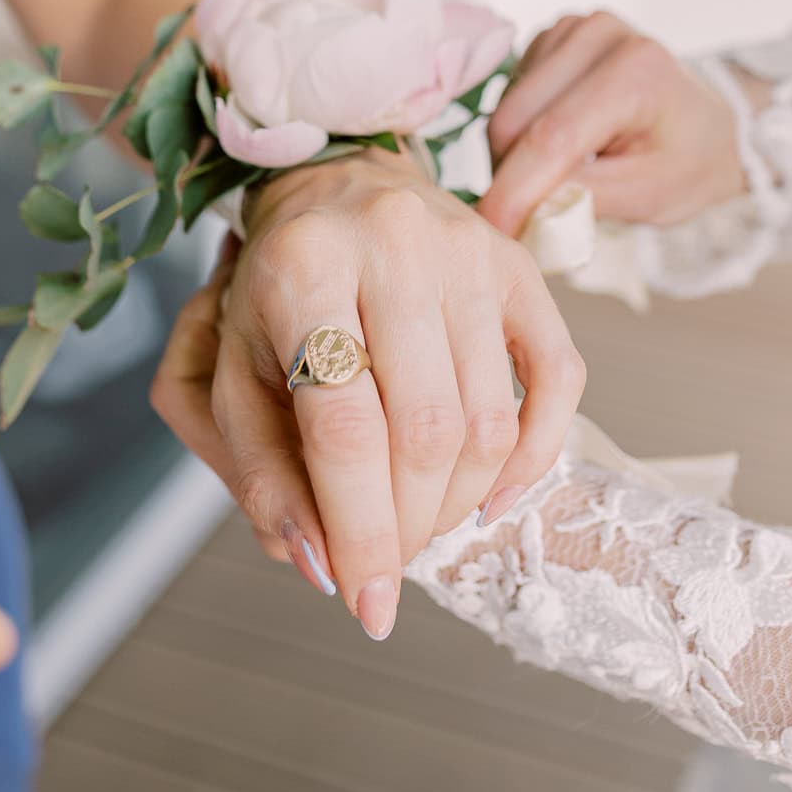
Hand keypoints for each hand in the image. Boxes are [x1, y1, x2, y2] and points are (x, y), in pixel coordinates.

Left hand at [151, 148, 585, 638]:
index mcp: (304, 269)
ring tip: (421, 519)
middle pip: (424, 432)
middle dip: (408, 525)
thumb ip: (263, 473)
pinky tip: (491, 493)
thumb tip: (318, 567)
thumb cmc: (277, 288)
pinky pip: (558, 378)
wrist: (335, 184)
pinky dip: (533, 455)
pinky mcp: (520, 264)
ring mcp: (468, 252)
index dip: (359, 532)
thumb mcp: (232, 370)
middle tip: (387, 560)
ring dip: (459, 503)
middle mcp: (394, 248)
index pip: (344, 428)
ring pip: (489, 419)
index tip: (364, 606)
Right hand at [480, 12, 759, 237]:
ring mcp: (575, 27)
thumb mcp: (646, 197)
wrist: (709, 122)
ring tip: (560, 174)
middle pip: (515, 119)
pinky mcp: (555, 34)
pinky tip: (560, 139)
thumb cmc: (687, 163)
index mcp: (638, 73)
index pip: (553, 137)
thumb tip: (517, 207)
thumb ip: (579, 201)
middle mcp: (601, 34)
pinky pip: (511, 92)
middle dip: (512, 174)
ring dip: (515, 152)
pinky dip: (523, 128)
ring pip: (506, 107)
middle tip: (537, 211)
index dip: (513, 189)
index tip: (491, 230)